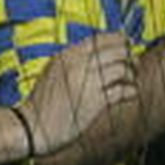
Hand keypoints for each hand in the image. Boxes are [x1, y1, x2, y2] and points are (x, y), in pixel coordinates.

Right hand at [21, 31, 137, 154]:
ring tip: (131, 81)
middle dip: (129, 56)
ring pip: (122, 69)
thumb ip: (74, 62)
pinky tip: (130, 94)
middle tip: (133, 64)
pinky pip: (122, 91)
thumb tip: (101, 55)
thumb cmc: (42, 102)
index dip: (119, 40)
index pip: (101, 39)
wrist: (31, 125)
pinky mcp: (95, 102)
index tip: (126, 45)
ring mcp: (87, 82)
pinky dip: (131, 91)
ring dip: (132, 75)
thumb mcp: (54, 72)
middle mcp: (78, 65)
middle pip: (116, 51)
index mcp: (66, 55)